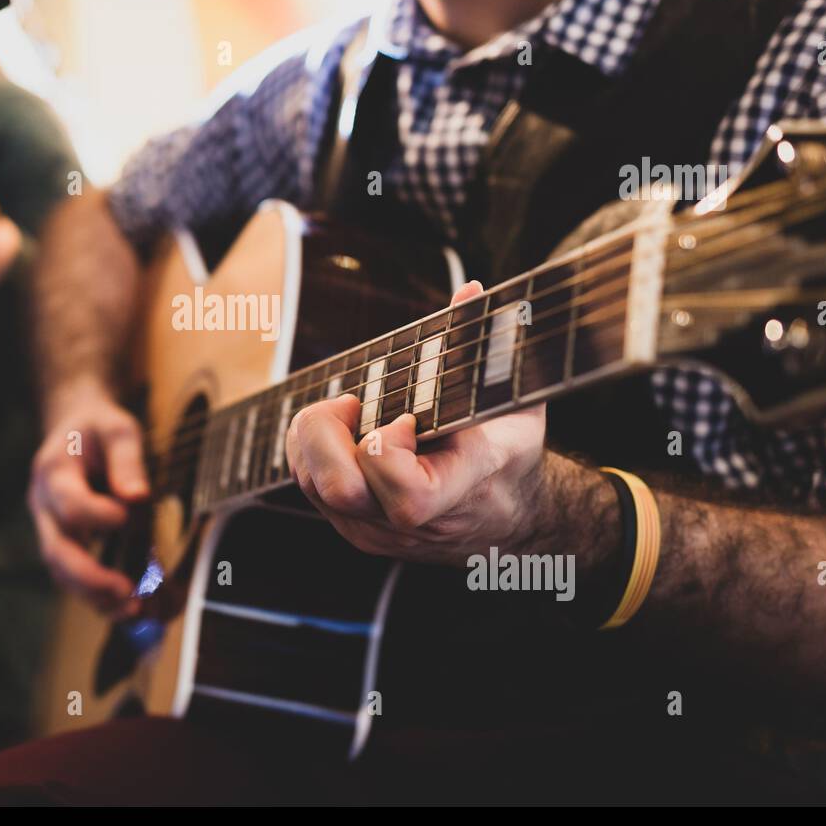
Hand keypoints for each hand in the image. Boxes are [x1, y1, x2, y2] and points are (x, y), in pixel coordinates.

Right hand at [29, 379, 149, 616]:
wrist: (76, 429)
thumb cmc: (100, 429)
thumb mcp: (118, 428)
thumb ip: (127, 459)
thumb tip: (138, 497)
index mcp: (54, 471)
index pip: (69, 503)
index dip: (97, 516)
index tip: (130, 517)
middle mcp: (45, 506)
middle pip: (56, 551)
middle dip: (90, 578)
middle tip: (127, 595)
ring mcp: (52, 529)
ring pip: (62, 572)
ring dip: (95, 597)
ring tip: (133, 611)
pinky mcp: (67, 545)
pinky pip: (77, 576)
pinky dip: (102, 596)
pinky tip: (133, 607)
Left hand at [284, 280, 548, 564]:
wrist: (509, 515)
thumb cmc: (510, 447)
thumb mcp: (514, 394)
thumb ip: (491, 346)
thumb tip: (469, 292)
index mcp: (463, 487)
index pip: (408, 497)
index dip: (388, 450)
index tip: (405, 418)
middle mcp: (418, 525)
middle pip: (340, 490)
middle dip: (329, 433)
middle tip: (352, 405)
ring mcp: (382, 533)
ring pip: (315, 487)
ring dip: (317, 438)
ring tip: (351, 412)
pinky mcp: (358, 531)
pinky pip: (311, 490)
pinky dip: (314, 452)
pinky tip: (344, 430)